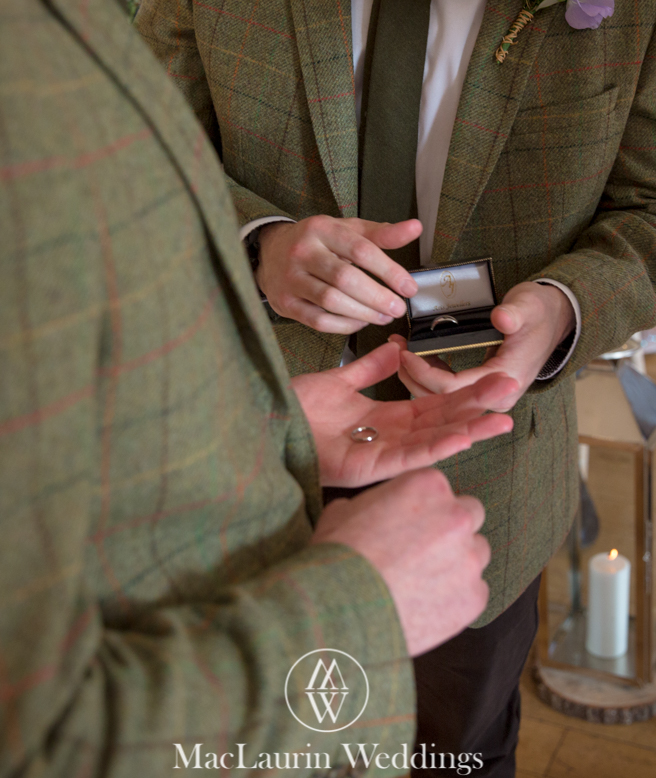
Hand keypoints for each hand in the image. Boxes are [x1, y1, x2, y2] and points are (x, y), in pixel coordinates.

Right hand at [256, 215, 420, 332]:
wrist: (270, 252)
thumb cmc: (317, 242)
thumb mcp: (347, 229)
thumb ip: (381, 234)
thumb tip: (415, 228)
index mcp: (322, 229)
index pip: (361, 250)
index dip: (389, 271)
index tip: (408, 287)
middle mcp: (303, 251)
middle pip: (345, 278)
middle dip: (377, 297)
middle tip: (398, 308)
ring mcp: (292, 278)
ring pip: (331, 301)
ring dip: (363, 313)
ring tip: (383, 316)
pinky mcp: (285, 302)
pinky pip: (318, 320)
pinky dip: (344, 325)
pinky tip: (360, 322)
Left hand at [291, 340, 515, 486]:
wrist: (265, 421)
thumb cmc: (296, 409)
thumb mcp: (339, 381)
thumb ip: (369, 368)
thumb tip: (396, 347)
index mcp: (385, 419)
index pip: (435, 405)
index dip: (465, 393)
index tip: (495, 378)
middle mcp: (390, 438)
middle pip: (444, 421)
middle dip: (478, 406)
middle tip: (512, 387)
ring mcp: (383, 455)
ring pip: (435, 441)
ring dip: (470, 429)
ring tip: (503, 418)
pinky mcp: (370, 469)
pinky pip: (409, 457)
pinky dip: (438, 447)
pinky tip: (463, 437)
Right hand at [312, 469, 490, 655]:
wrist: (341, 606)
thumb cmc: (339, 555)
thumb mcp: (345, 510)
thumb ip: (374, 503)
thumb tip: (372, 512)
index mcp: (428, 485)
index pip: (442, 490)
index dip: (426, 508)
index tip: (411, 523)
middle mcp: (457, 516)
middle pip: (470, 515)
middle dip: (451, 529)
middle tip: (424, 549)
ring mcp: (469, 558)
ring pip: (477, 553)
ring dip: (458, 562)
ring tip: (425, 580)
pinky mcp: (473, 597)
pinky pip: (475, 591)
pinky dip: (457, 597)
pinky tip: (428, 603)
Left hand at [394, 281, 575, 411]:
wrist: (554, 319)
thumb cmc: (540, 313)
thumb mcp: (528, 306)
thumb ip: (514, 314)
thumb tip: (501, 318)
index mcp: (506, 380)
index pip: (453, 388)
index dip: (424, 373)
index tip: (405, 353)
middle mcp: (495, 396)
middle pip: (440, 397)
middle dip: (412, 374)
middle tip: (393, 349)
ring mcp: (486, 393)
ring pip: (440, 395)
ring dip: (416, 374)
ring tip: (397, 349)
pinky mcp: (479, 384)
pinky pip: (447, 385)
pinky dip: (428, 371)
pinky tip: (413, 354)